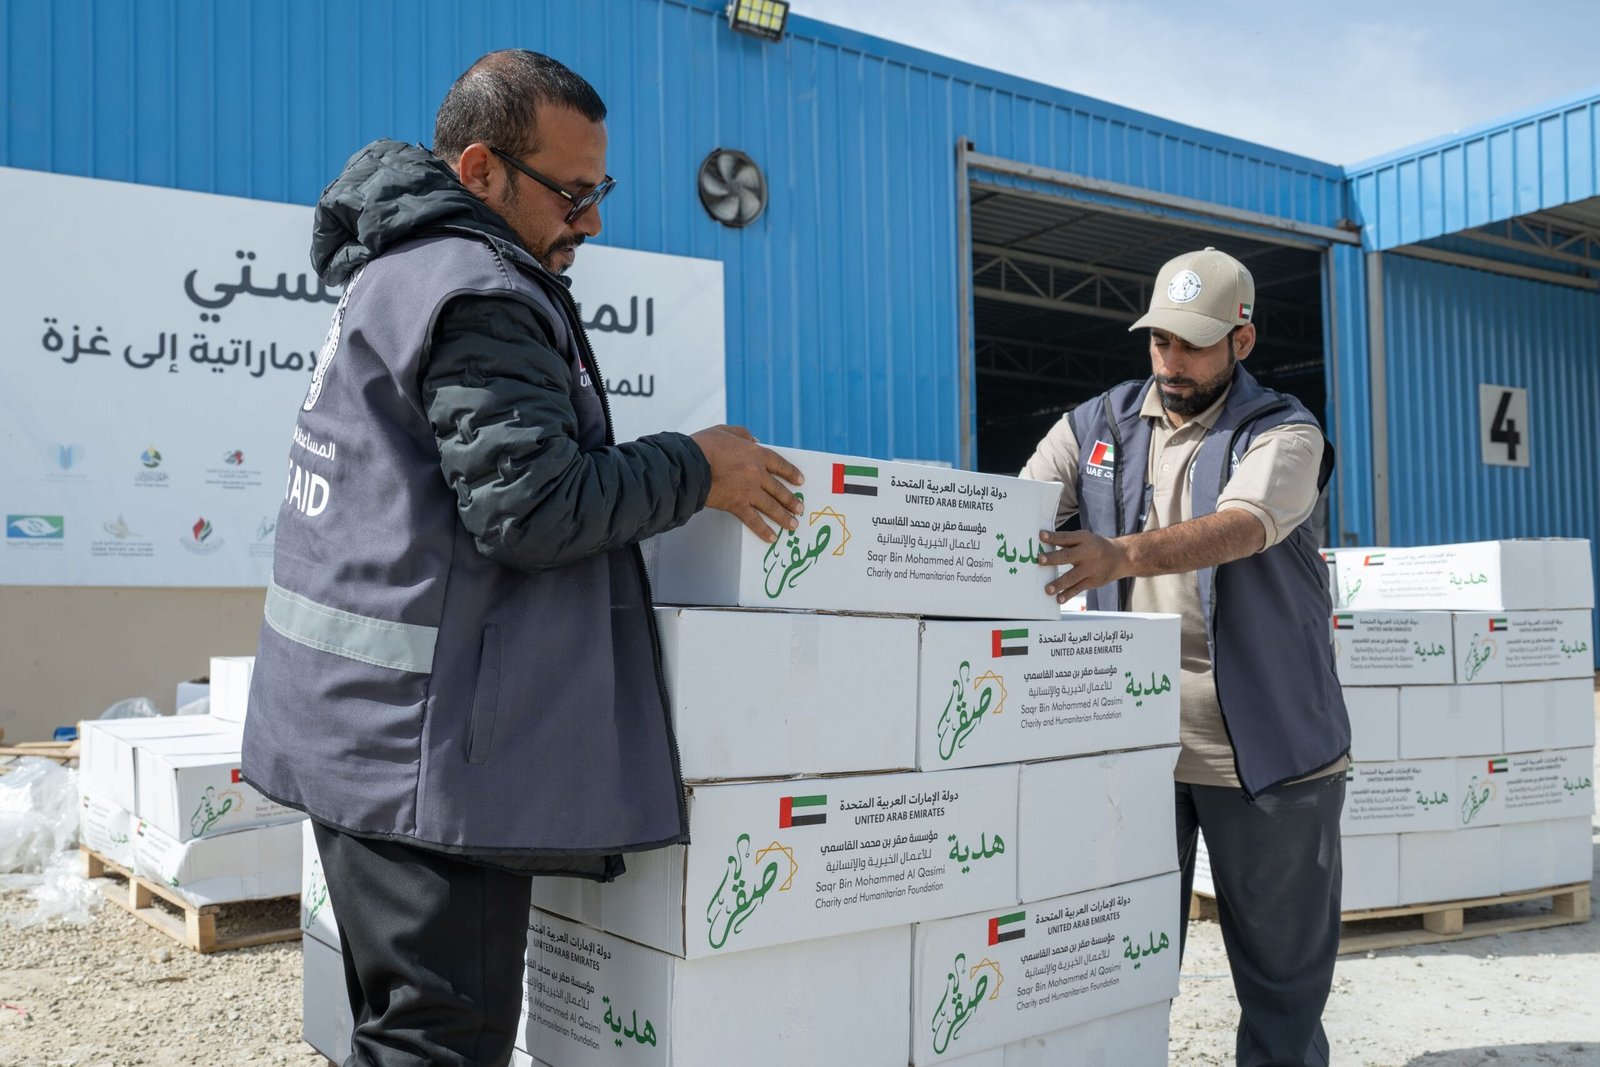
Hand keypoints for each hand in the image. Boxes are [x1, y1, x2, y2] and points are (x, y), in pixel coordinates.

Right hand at [691, 425, 804, 542]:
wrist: (690, 464)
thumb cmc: (703, 446)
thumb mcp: (725, 431)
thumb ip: (743, 434)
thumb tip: (755, 440)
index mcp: (756, 453)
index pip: (780, 464)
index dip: (791, 473)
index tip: (800, 481)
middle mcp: (757, 473)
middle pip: (779, 489)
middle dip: (791, 500)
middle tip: (800, 508)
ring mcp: (748, 490)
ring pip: (771, 506)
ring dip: (784, 517)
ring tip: (793, 525)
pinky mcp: (737, 505)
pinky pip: (753, 520)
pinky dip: (763, 530)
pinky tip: (771, 537)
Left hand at [1037, 528, 1130, 603]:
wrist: (1120, 557)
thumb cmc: (1094, 546)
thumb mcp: (1084, 538)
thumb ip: (1066, 541)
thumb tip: (1042, 543)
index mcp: (1083, 539)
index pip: (1066, 537)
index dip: (1053, 537)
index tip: (1041, 536)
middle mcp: (1087, 553)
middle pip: (1067, 556)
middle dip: (1053, 558)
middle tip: (1040, 560)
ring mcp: (1090, 569)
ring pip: (1072, 576)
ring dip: (1059, 583)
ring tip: (1048, 589)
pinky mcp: (1092, 582)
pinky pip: (1078, 588)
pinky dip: (1068, 594)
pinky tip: (1059, 599)